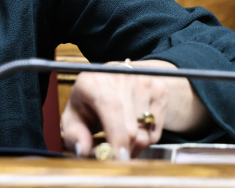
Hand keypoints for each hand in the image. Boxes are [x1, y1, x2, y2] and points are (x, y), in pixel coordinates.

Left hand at [61, 59, 209, 158]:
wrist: (114, 80)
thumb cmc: (89, 102)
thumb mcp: (74, 115)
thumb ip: (74, 134)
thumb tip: (83, 150)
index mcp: (92, 81)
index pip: (110, 106)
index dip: (116, 134)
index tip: (119, 158)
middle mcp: (120, 76)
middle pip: (130, 128)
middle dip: (121, 149)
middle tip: (112, 152)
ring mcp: (143, 81)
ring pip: (146, 134)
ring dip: (133, 146)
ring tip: (120, 135)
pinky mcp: (160, 90)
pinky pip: (156, 132)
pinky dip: (146, 139)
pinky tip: (134, 127)